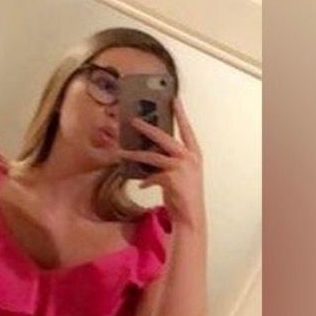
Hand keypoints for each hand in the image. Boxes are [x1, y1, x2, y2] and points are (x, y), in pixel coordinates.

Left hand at [119, 96, 204, 231]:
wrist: (190, 216)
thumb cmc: (185, 196)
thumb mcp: (181, 174)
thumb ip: (170, 162)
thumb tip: (150, 155)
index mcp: (195, 154)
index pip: (187, 129)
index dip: (180, 114)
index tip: (173, 99)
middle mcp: (189, 157)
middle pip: (165, 137)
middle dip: (147, 128)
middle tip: (133, 120)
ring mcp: (181, 167)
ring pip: (152, 156)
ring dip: (134, 155)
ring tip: (121, 152)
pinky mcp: (171, 178)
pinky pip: (150, 176)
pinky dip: (145, 181)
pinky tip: (141, 185)